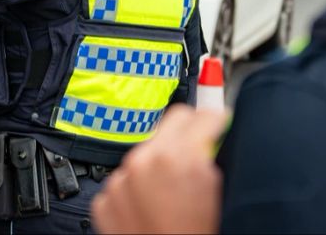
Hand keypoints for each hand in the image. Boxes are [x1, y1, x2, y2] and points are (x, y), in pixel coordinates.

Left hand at [91, 105, 227, 234]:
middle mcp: (143, 163)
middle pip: (169, 124)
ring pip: (146, 152)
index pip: (199, 114)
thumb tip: (217, 137)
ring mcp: (120, 182)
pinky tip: (154, 210)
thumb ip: (215, 157)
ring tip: (176, 194)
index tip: (218, 129)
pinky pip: (125, 179)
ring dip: (160, 164)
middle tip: (200, 157)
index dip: (215, 123)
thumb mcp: (220, 192)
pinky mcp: (105, 201)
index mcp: (178, 158)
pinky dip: (138, 188)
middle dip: (187, 136)